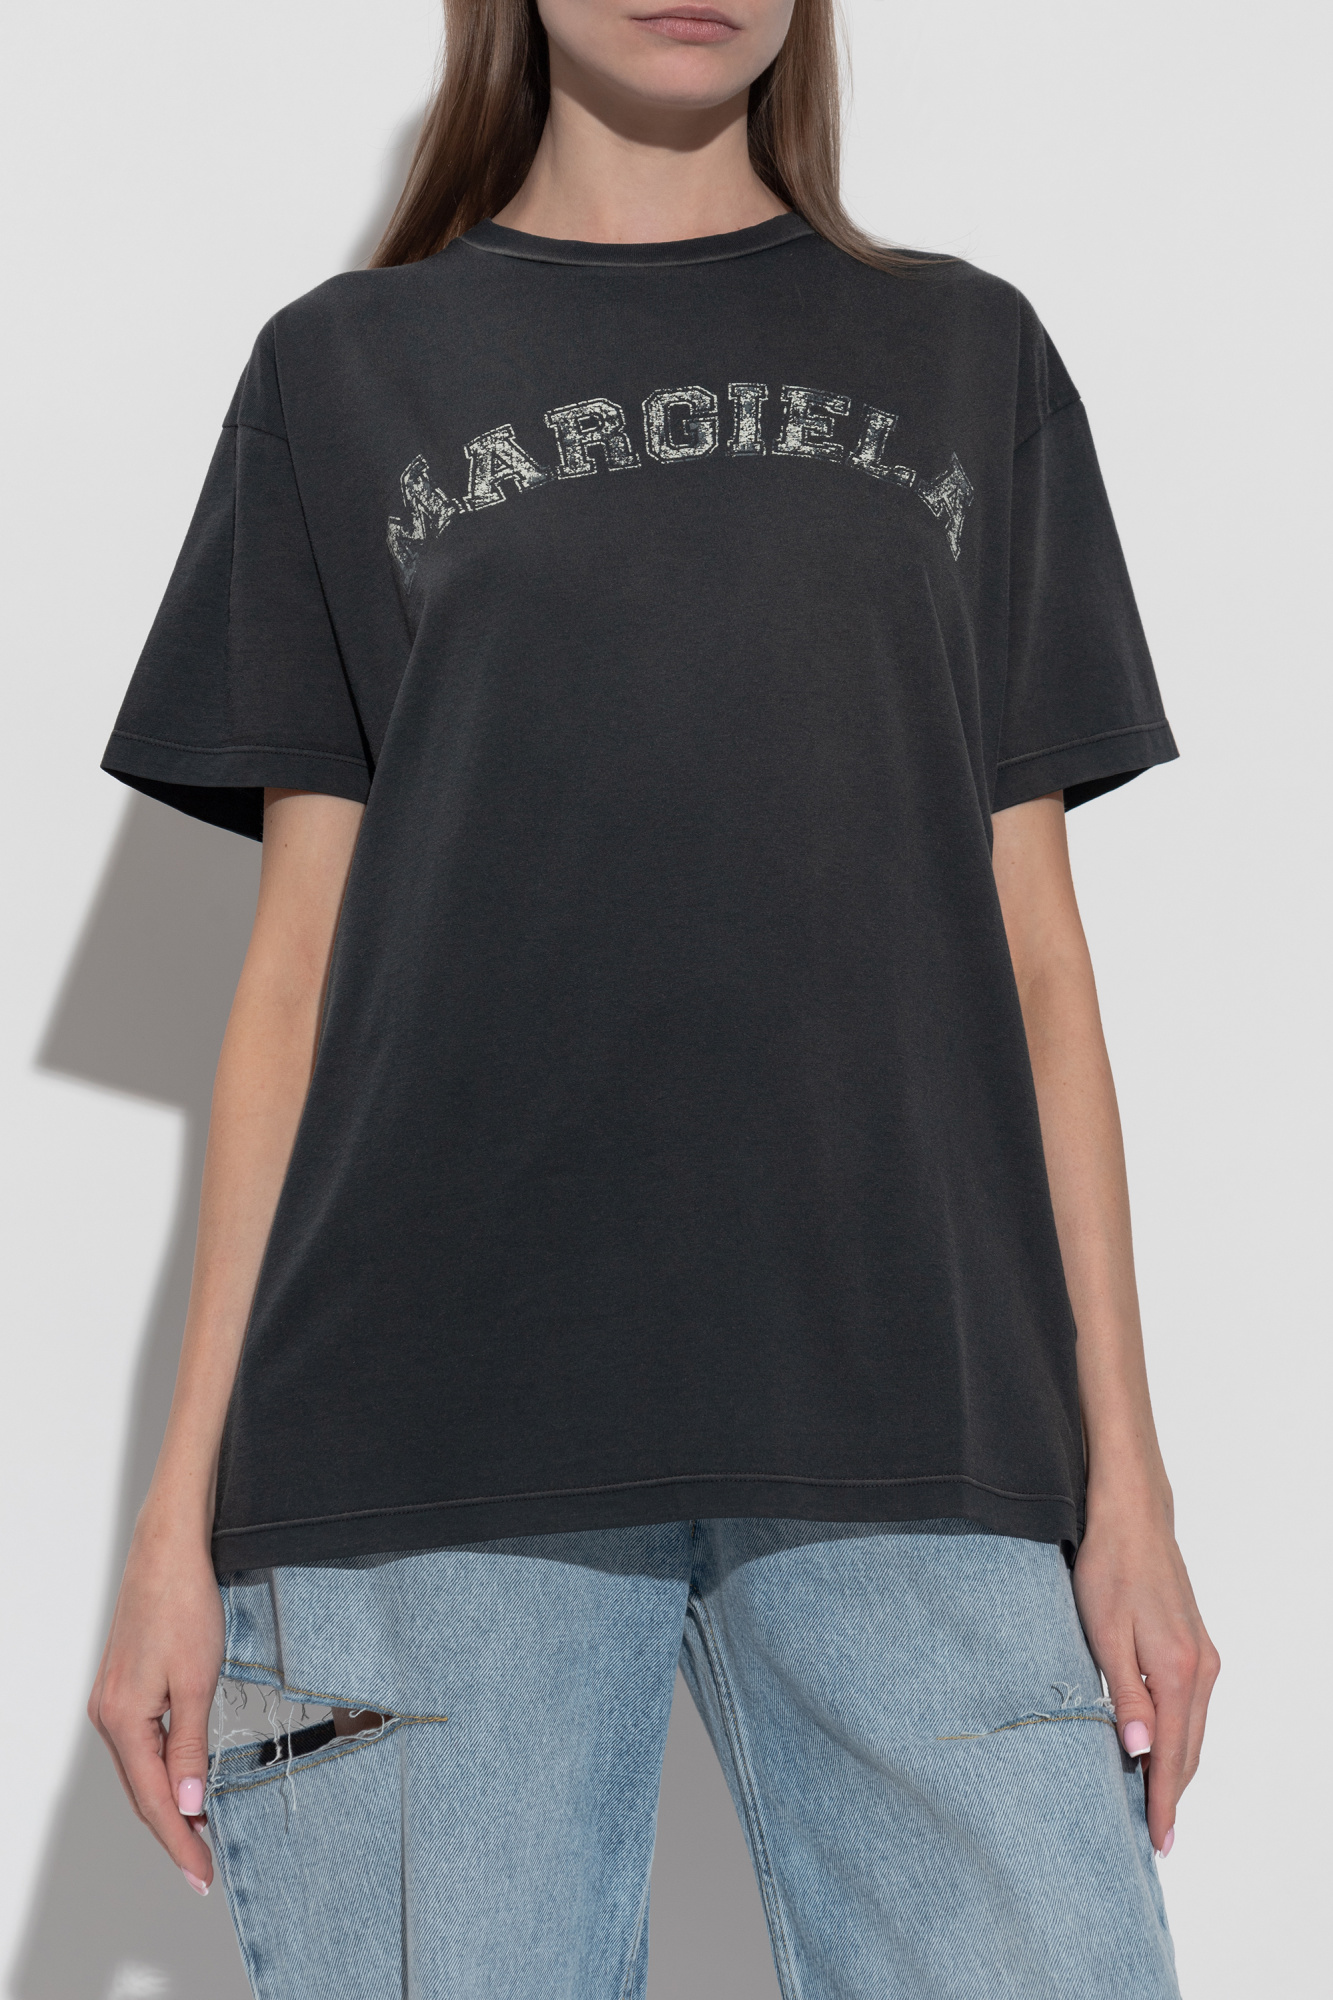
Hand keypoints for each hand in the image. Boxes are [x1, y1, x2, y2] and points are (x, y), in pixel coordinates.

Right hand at [89, 1505, 223, 1893]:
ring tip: (198, 1831)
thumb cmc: (183, 1604)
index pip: (153, 1799)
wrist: (168, 1551)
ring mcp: (112, 1699)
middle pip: (140, 1790)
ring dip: (167, 1801)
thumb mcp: (197, 1681)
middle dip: (173, 1830)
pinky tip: (182, 1779)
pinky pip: (141, 1743)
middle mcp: (108, 1714)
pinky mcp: (124, 1685)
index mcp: (123, 1719)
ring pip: (139, 1768)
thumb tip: (187, 1801)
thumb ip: (190, 1746)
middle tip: (203, 1864)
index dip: (179, 1840)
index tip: (202, 1873)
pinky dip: (162, 1769)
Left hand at [1072, 1481, 1219, 1855]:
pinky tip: (1159, 1746)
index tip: (1158, 1841)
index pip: (1173, 1755)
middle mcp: (1201, 1669)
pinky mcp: (1196, 1644)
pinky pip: (1193, 1706)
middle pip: (1190, 1749)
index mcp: (1178, 1672)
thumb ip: (1127, 1695)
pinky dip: (1180, 1735)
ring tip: (1155, 1802)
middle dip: (1173, 1794)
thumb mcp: (1104, 1633)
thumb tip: (1142, 1753)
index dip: (1164, 1801)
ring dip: (1177, 1766)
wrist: (1132, 1516)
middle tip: (1155, 1836)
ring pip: (1193, 1729)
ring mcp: (1203, 1656)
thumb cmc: (1109, 1568)